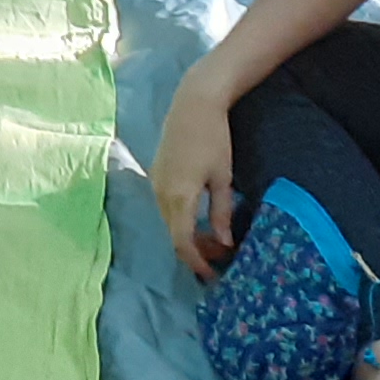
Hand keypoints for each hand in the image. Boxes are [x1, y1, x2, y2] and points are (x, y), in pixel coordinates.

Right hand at [149, 60, 248, 283]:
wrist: (193, 103)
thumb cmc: (214, 138)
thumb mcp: (223, 178)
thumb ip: (221, 213)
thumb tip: (223, 244)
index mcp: (179, 196)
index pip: (183, 242)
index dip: (197, 263)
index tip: (212, 275)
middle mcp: (161, 193)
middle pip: (174, 235)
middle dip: (194, 252)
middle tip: (218, 260)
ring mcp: (155, 183)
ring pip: (169, 222)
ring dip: (187, 236)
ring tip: (212, 242)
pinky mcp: (156, 174)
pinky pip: (166, 208)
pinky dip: (181, 220)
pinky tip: (198, 220)